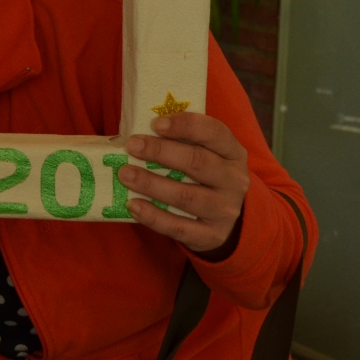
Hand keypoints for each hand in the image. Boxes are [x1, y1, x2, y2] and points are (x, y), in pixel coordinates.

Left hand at [118, 113, 249, 254]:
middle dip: (162, 152)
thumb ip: (182, 142)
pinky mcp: (212, 236)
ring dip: (152, 184)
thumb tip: (138, 132)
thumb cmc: (203, 176)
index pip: (214, 132)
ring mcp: (225, 210)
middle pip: (198, 162)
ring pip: (186, 196)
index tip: (156, 123)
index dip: (185, 126)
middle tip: (133, 146)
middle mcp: (234, 180)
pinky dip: (153, 216)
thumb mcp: (205, 154)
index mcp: (233, 153)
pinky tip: (133, 205)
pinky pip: (179, 227)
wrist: (223, 219)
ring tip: (125, 174)